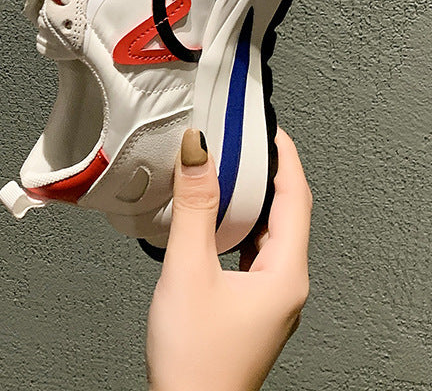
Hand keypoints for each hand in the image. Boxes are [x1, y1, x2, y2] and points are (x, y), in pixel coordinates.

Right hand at [146, 127, 311, 390]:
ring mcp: (269, 297)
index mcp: (285, 274)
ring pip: (268, 233)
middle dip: (269, 172)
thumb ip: (194, 206)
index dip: (285, 157)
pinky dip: (239, 224)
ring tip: (229, 170)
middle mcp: (285, 285)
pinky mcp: (249, 305)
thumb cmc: (195, 359)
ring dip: (253, 198)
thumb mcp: (188, 270)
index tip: (270, 126)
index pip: (296, 198)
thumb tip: (199, 151)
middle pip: (286, 213)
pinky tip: (216, 221)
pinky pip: (252, 251)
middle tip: (246, 140)